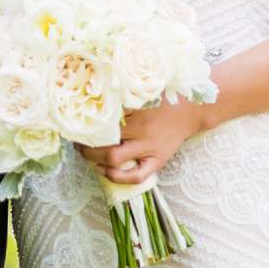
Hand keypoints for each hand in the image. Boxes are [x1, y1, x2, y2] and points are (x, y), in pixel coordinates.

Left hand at [80, 97, 208, 183]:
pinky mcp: (158, 160)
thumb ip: (123, 94)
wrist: (192, 110)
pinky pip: (136, 176)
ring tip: (86, 153)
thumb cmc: (165, 97)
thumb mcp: (144, 91)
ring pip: (115, 159)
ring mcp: (150, 147)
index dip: (86, 124)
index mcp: (137, 110)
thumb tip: (96, 96)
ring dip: (94, 158)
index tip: (76, 123)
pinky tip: (104, 170)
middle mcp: (142, 130)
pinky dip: (117, 177)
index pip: (104, 119)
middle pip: (105, 140)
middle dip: (86, 143)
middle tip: (78, 141)